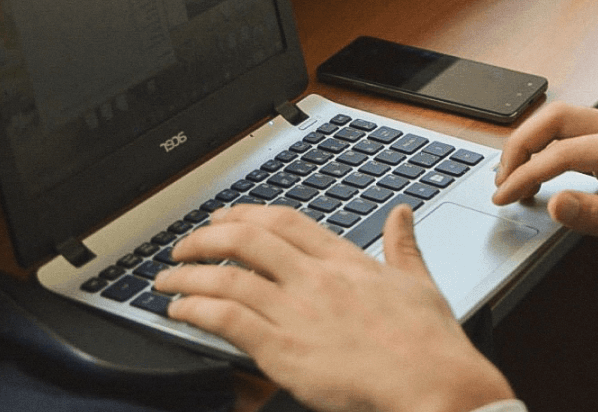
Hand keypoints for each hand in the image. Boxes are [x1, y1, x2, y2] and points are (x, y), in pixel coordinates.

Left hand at [157, 204, 512, 411]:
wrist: (431, 382)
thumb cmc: (429, 343)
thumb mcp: (419, 282)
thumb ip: (403, 246)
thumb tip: (401, 215)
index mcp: (346, 261)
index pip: (285, 222)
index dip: (247, 215)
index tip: (225, 218)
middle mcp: (315, 279)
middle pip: (247, 239)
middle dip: (206, 238)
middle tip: (185, 246)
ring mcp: (297, 312)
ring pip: (227, 279)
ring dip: (188, 276)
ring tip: (166, 280)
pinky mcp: (283, 349)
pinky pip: (226, 320)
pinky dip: (196, 311)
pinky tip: (180, 312)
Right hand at [492, 103, 597, 286]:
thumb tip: (554, 202)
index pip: (563, 150)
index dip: (526, 174)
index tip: (503, 198)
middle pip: (558, 117)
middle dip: (521, 144)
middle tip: (500, 182)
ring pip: (566, 121)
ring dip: (534, 143)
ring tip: (513, 178)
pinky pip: (579, 136)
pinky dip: (551, 149)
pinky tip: (541, 175)